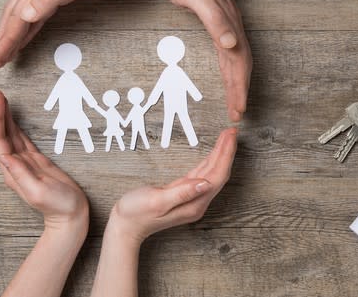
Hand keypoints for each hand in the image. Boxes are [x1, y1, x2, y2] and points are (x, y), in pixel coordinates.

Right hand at [0, 0, 149, 67]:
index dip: (7, 38)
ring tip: (5, 51)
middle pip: (13, 14)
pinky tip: (25, 34)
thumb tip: (26, 14)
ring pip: (22, 13)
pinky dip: (27, 27)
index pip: (17, 14)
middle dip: (3, 38)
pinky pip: (35, 12)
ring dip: (12, 34)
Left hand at [0, 90, 88, 232]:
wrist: (70, 216)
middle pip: (1, 135)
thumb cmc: (58, 206)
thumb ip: (21, 174)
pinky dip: (16, 126)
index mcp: (13, 172)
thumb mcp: (39, 191)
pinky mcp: (35, 161)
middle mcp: (15, 166)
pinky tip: (13, 118)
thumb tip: (5, 156)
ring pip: (10, 135)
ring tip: (2, 100)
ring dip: (5, 118)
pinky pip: (22, 139)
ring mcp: (25, 163)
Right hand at [109, 128, 236, 243]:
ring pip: (211, 173)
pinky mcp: (183, 194)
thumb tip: (205, 183)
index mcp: (194, 204)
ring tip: (226, 138)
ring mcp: (191, 199)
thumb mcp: (157, 201)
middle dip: (226, 152)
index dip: (225, 155)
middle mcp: (197, 203)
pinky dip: (209, 161)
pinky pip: (202, 175)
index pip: (216, 176)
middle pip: (218, 174)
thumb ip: (182, 192)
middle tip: (231, 132)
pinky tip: (213, 154)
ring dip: (219, 155)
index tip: (230, 137)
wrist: (125, 226)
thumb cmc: (136, 213)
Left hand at [152, 0, 251, 121]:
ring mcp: (225, 20)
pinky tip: (226, 72)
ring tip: (236, 100)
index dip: (239, 88)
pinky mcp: (216, 17)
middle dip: (241, 90)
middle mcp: (230, 23)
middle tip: (238, 113)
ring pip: (236, 57)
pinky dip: (229, 66)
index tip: (239, 110)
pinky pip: (228, 48)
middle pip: (241, 63)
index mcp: (227, 21)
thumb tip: (232, 45)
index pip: (238, 62)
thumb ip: (215, 20)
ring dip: (237, 80)